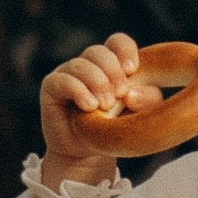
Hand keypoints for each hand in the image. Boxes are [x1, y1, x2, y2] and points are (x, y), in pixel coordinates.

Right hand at [41, 33, 164, 184]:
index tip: (132, 70)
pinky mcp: (51, 87)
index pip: (117, 42)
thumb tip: (131, 92)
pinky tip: (89, 107)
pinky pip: (62, 80)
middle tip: (120, 94)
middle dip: (113, 72)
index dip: (125, 50)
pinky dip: (78, 91)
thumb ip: (147, 99)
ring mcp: (67, 74)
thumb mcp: (139, 115)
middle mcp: (88, 65)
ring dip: (97, 83)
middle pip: (99, 51)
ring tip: (105, 105)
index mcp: (111, 64)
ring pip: (81, 65)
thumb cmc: (115, 131)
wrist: (87, 155)